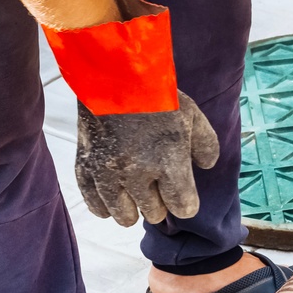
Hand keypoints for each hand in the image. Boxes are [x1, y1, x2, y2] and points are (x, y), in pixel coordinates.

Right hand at [75, 92, 219, 226]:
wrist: (113, 76)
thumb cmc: (156, 95)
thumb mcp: (192, 115)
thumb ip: (206, 145)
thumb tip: (206, 166)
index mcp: (168, 162)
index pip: (183, 207)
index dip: (185, 202)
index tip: (182, 193)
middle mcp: (137, 173)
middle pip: (154, 213)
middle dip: (160, 202)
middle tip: (157, 186)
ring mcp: (108, 173)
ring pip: (124, 216)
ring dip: (134, 209)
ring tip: (136, 195)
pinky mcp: (86, 168)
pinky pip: (96, 205)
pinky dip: (106, 207)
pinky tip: (113, 201)